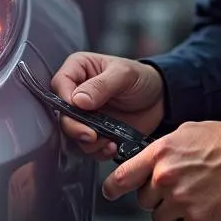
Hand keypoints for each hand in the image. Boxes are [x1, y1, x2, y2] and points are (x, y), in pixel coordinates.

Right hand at [50, 51, 164, 161]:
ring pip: (73, 133)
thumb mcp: (124, 75)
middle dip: (75, 127)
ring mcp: (85, 115)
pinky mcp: (95, 132)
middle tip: (91, 135)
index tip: (79, 110)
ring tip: (108, 141)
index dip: (65, 99)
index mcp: (79, 69)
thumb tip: (78, 100)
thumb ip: (101, 86)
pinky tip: (112, 146)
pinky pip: (88, 146)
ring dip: (88, 142)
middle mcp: (77, 92)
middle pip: (62, 113)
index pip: (60, 84)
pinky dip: (98, 150)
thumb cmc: (141, 78)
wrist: (160, 99)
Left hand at [102, 120, 220, 220]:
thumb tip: (153, 159)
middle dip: (157, 197)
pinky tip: (201, 211)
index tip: (110, 192)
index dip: (112, 188)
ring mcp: (180, 201)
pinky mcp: (198, 220)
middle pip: (144, 201)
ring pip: (161, 219)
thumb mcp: (187, 132)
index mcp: (160, 154)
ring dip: (173, 213)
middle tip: (177, 188)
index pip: (122, 176)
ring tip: (193, 198)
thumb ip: (165, 148)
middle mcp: (165, 178)